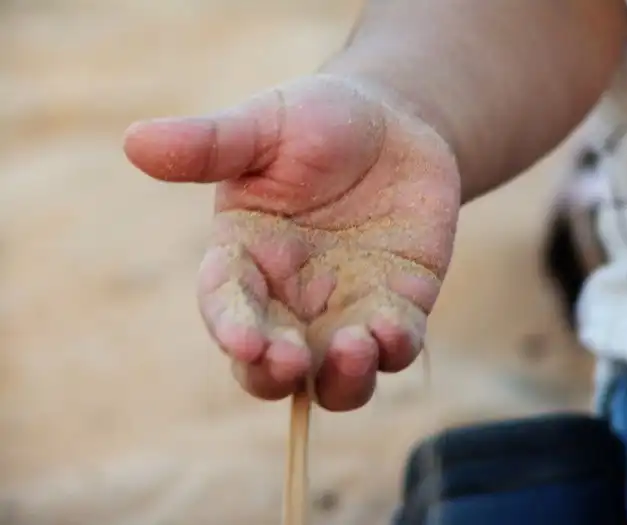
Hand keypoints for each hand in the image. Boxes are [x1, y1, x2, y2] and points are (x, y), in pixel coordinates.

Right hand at [123, 74, 460, 410]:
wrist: (394, 124)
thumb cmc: (318, 121)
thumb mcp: (266, 126)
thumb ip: (211, 143)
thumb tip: (134, 140)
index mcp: (247, 258)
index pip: (226, 304)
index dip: (231, 326)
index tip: (244, 341)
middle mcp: (292, 298)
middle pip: (271, 365)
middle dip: (275, 373)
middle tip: (288, 360)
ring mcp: (347, 308)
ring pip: (336, 376)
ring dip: (343, 378)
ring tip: (354, 346)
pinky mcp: (399, 305)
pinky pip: (397, 345)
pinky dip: (395, 347)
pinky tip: (393, 326)